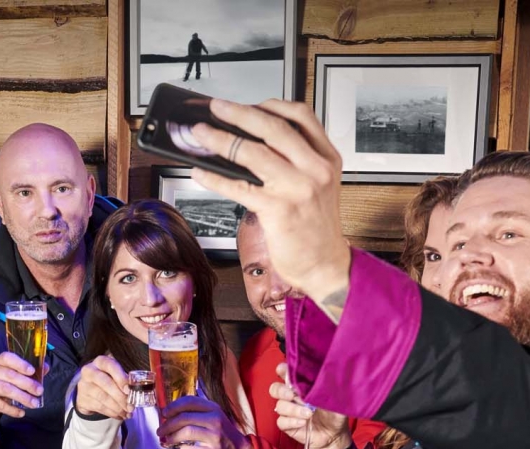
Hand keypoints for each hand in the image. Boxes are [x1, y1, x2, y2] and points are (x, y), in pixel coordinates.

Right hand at [0, 352, 45, 424]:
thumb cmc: (0, 386)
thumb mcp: (13, 377)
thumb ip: (28, 372)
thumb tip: (45, 367)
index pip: (7, 358)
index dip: (20, 364)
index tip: (32, 371)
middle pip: (9, 375)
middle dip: (27, 383)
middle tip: (39, 391)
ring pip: (5, 389)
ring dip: (22, 397)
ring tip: (34, 404)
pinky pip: (0, 404)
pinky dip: (13, 409)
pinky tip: (22, 412)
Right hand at [74, 355, 130, 420]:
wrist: (88, 390)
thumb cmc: (107, 379)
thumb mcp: (115, 375)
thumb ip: (125, 379)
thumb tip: (136, 390)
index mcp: (100, 362)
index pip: (111, 366)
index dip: (121, 378)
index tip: (129, 390)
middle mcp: (89, 371)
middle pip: (106, 383)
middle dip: (120, 397)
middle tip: (131, 406)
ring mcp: (84, 386)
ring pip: (103, 397)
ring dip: (118, 407)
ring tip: (128, 413)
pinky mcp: (82, 399)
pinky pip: (100, 407)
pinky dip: (112, 413)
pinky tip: (120, 415)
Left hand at [157, 396, 252, 448]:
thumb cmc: (221, 433)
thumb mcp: (212, 416)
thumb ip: (196, 412)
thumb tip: (169, 413)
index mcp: (213, 408)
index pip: (189, 401)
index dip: (173, 406)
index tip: (164, 413)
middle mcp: (215, 419)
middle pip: (184, 418)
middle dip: (168, 424)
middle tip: (161, 430)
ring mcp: (215, 435)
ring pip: (186, 432)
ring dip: (172, 436)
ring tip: (167, 439)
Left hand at [188, 99, 351, 306]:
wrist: (326, 265)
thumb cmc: (317, 229)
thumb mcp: (319, 185)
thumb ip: (297, 160)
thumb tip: (251, 140)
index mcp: (327, 158)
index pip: (301, 116)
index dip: (271, 104)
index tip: (250, 103)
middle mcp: (316, 169)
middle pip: (273, 127)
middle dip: (239, 113)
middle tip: (217, 108)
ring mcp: (298, 188)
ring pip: (253, 153)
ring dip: (220, 140)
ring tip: (201, 135)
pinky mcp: (278, 210)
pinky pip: (239, 187)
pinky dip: (215, 177)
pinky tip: (201, 172)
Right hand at [271, 364, 350, 448]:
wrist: (334, 435)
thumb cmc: (334, 413)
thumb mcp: (335, 397)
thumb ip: (327, 386)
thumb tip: (324, 374)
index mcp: (301, 385)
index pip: (286, 373)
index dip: (282, 370)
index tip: (284, 370)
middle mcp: (292, 396)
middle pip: (275, 388)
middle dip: (281, 391)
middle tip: (291, 395)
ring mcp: (288, 411)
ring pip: (280, 406)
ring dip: (293, 409)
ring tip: (308, 414)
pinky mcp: (287, 424)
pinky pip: (281, 421)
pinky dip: (292, 421)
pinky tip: (303, 422)